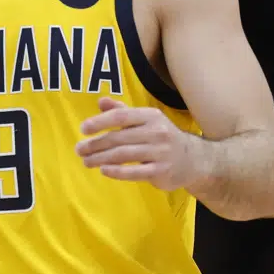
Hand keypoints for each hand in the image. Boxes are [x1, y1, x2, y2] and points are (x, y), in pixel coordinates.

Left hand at [76, 97, 208, 191]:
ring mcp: (160, 152)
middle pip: (119, 138)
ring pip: (124, 155)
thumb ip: (122, 111)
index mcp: (150, 116)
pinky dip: (117, 171)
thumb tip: (101, 101)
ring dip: (101, 158)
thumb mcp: (145, 120)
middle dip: (96, 144)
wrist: (194, 159)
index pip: (121, 116)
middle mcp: (156, 132)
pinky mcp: (162, 171)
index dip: (100, 122)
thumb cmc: (161, 137)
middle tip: (79, 150)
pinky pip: (135, 172)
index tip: (83, 129)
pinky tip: (104, 170)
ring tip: (86, 161)